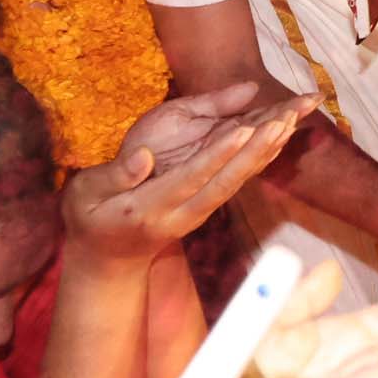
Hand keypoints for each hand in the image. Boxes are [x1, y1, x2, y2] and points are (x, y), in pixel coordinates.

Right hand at [61, 81, 307, 261]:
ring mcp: (198, 213)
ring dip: (266, 151)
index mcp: (150, 208)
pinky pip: (237, 180)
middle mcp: (183, 213)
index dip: (218, 156)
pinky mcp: (205, 205)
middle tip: (285, 119)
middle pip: (226, 181)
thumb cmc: (89, 220)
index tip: (242, 131)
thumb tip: (142, 157)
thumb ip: (113, 177)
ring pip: (238, 181)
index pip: (191, 179)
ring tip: (292, 118)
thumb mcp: (85, 198)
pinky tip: (281, 132)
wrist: (108, 259)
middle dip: (257, 150)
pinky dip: (260, 156)